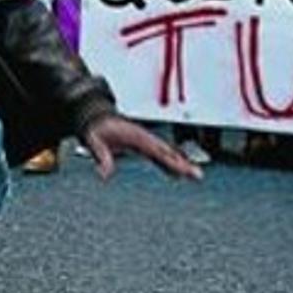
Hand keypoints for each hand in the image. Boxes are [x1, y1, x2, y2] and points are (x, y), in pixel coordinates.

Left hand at [81, 114, 203, 181]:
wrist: (96, 116)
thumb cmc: (96, 129)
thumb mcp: (94, 142)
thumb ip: (101, 157)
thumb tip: (104, 175)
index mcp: (137, 137)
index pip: (158, 152)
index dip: (172, 161)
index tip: (184, 170)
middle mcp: (145, 138)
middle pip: (169, 152)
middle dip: (184, 164)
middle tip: (197, 175)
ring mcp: (146, 140)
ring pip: (168, 152)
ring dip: (181, 163)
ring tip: (194, 175)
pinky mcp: (143, 144)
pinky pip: (160, 154)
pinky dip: (170, 162)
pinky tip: (177, 172)